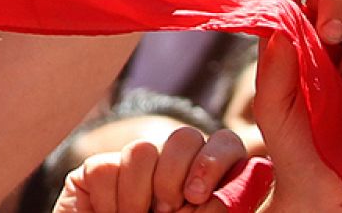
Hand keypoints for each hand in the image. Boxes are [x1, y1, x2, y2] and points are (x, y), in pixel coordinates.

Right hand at [54, 128, 248, 212]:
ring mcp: (133, 167)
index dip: (214, 159)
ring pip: (141, 149)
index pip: (225, 144)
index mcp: (205, 183)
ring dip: (138, 195)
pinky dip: (109, 201)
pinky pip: (104, 167)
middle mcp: (172, 168)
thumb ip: (213, 210)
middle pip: (184, 137)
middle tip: (166, 210)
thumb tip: (243, 180)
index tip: (197, 195)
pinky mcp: (98, 170)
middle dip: (173, 174)